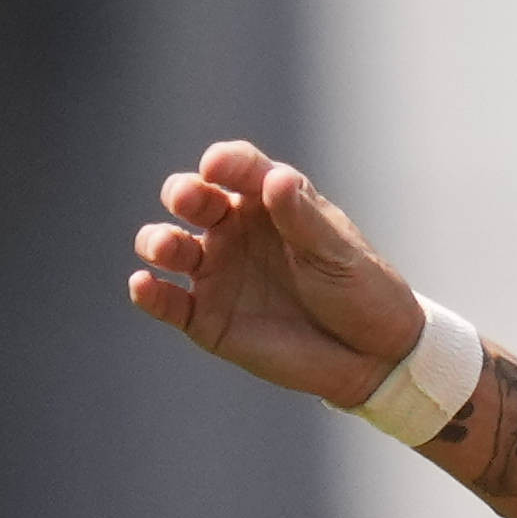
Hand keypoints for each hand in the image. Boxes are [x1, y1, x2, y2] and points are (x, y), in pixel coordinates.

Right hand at [127, 140, 429, 410]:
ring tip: (168, 248)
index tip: (217, 165)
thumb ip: (302, 217)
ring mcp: (216, 272)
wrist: (372, 355)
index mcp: (267, 203)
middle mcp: (233, 230)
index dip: (224, 162)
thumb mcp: (338, 252)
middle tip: (190, 200)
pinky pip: (167, 302)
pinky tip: (144, 285)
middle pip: (193, 199)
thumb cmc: (361, 291)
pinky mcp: (206, 317)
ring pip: (169, 247)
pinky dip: (148, 292)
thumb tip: (275, 178)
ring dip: (158, 241)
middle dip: (184, 194)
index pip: (237, 168)